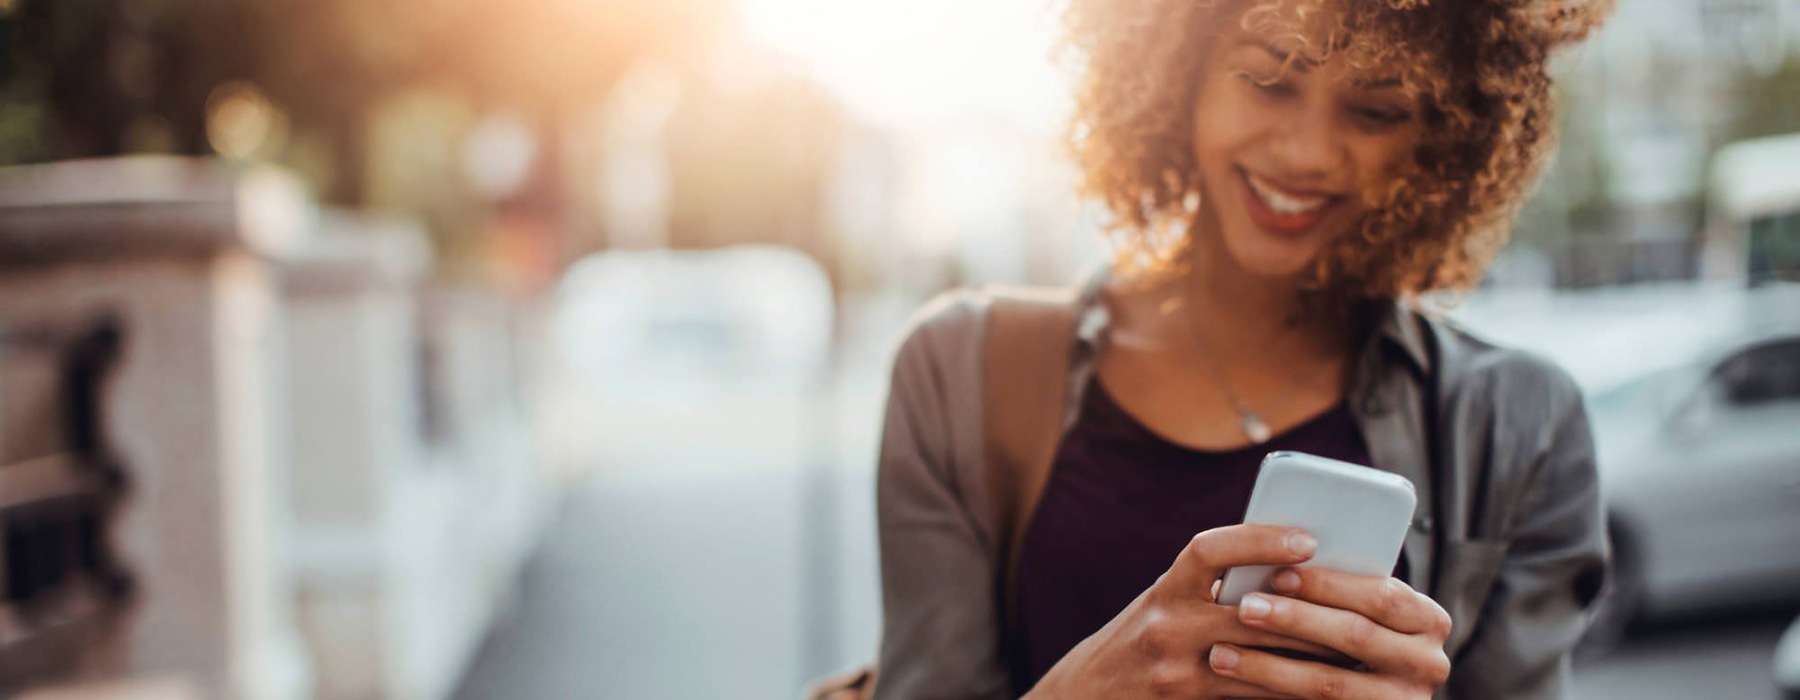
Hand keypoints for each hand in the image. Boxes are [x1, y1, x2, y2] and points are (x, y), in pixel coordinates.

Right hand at [1025, 525, 1337, 699]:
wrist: (1088, 693)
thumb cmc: (1140, 640)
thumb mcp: (1165, 603)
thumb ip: (1211, 587)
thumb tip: (1285, 567)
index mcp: (1165, 590)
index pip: (1209, 551)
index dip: (1258, 540)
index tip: (1307, 539)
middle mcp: (1167, 625)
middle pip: (1252, 612)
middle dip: (1309, 608)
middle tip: (1360, 603)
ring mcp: (1177, 670)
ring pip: (1262, 659)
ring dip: (1310, 653)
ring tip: (1354, 645)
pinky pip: (1252, 695)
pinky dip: (1287, 686)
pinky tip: (1319, 683)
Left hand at [1207, 567, 1453, 699]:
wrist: (1362, 694)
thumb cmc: (1351, 633)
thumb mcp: (1360, 610)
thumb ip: (1339, 591)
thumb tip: (1279, 555)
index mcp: (1428, 620)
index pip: (1381, 596)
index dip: (1329, 585)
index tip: (1279, 573)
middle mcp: (1428, 663)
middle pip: (1355, 636)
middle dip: (1295, 619)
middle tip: (1245, 607)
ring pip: (1329, 682)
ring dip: (1269, 666)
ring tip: (1221, 653)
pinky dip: (1271, 693)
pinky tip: (1237, 682)